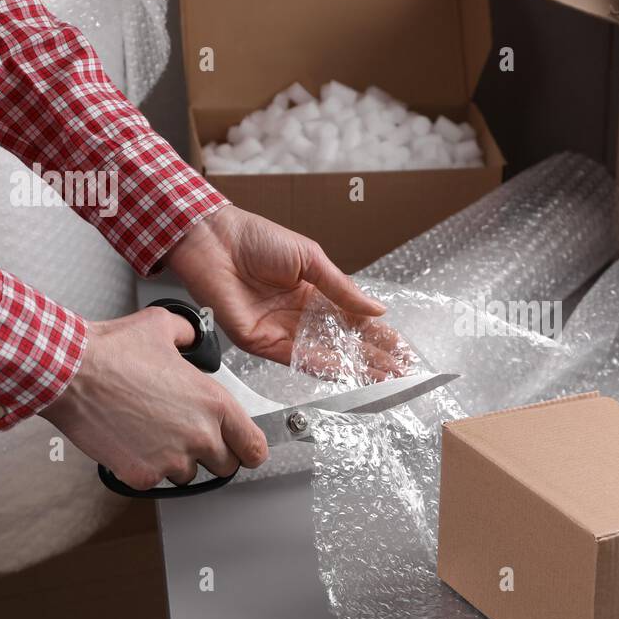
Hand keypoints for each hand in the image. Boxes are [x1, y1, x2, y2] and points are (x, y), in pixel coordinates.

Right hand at [41, 307, 268, 489]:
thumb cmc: (111, 352)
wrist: (70, 373)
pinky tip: (132, 442)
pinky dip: (146, 467)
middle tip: (188, 436)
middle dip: (211, 455)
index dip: (249, 449)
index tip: (244, 450)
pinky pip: (156, 481)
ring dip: (177, 461)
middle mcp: (200, 435)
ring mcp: (172, 459)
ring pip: (189, 475)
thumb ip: (190, 337)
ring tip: (153, 433)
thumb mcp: (163, 327)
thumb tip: (192, 340)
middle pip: (226, 466)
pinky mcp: (143, 475)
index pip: (255, 446)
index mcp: (215, 403)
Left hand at [166, 204, 409, 380]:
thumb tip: (377, 309)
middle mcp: (300, 318)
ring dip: (355, 369)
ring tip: (384, 379)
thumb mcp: (311, 259)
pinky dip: (322, 367)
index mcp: (315, 295)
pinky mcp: (261, 341)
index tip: (402, 350)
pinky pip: (296, 359)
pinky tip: (346, 373)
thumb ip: (342, 289)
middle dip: (374, 359)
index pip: (355, 321)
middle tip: (402, 372)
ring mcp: (282, 332)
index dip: (379, 336)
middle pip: (344, 345)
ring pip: (325, 357)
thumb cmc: (256, 238)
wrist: (216, 239)